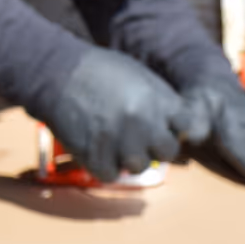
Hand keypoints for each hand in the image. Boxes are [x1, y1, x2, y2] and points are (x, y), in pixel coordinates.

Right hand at [40, 47, 193, 183]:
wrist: (56, 72)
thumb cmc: (98, 69)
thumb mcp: (139, 74)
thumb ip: (161, 99)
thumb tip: (175, 123)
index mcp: (157, 100)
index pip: (188, 126)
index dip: (176, 127)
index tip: (163, 124)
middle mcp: (143, 123)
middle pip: (167, 151)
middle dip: (155, 145)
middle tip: (137, 135)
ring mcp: (119, 141)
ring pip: (140, 166)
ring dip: (129, 157)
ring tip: (115, 141)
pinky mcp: (95, 156)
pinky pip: (111, 174)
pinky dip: (105, 165)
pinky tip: (98, 147)